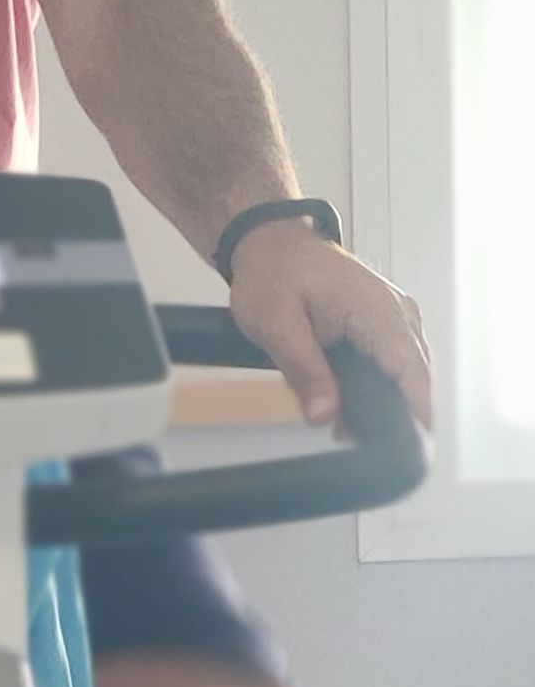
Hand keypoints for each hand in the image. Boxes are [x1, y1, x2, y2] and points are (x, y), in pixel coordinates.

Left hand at [227, 224, 431, 431]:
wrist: (271, 242)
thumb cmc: (273, 274)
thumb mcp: (277, 326)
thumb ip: (305, 372)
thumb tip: (325, 415)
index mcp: (377, 310)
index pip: (413, 371)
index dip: (416, 412)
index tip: (409, 445)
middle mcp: (397, 311)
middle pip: (416, 377)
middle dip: (391, 414)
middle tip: (351, 438)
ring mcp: (396, 315)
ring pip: (406, 372)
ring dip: (381, 400)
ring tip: (341, 424)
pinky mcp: (387, 321)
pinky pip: (395, 360)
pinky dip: (378, 383)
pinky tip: (347, 402)